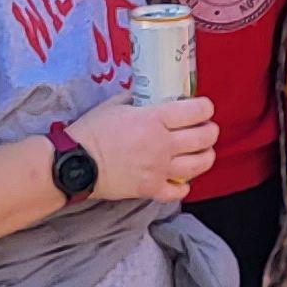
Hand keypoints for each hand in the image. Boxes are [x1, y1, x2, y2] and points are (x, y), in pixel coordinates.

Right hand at [73, 92, 218, 204]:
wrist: (75, 163)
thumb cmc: (92, 130)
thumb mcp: (114, 104)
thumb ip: (136, 99)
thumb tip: (147, 95)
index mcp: (154, 119)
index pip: (196, 111)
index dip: (206, 108)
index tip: (204, 108)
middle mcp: (163, 144)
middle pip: (204, 138)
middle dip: (211, 131)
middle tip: (207, 130)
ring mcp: (159, 169)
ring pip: (198, 165)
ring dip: (206, 157)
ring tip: (203, 153)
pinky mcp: (151, 189)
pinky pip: (179, 191)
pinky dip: (184, 186)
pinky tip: (182, 180)